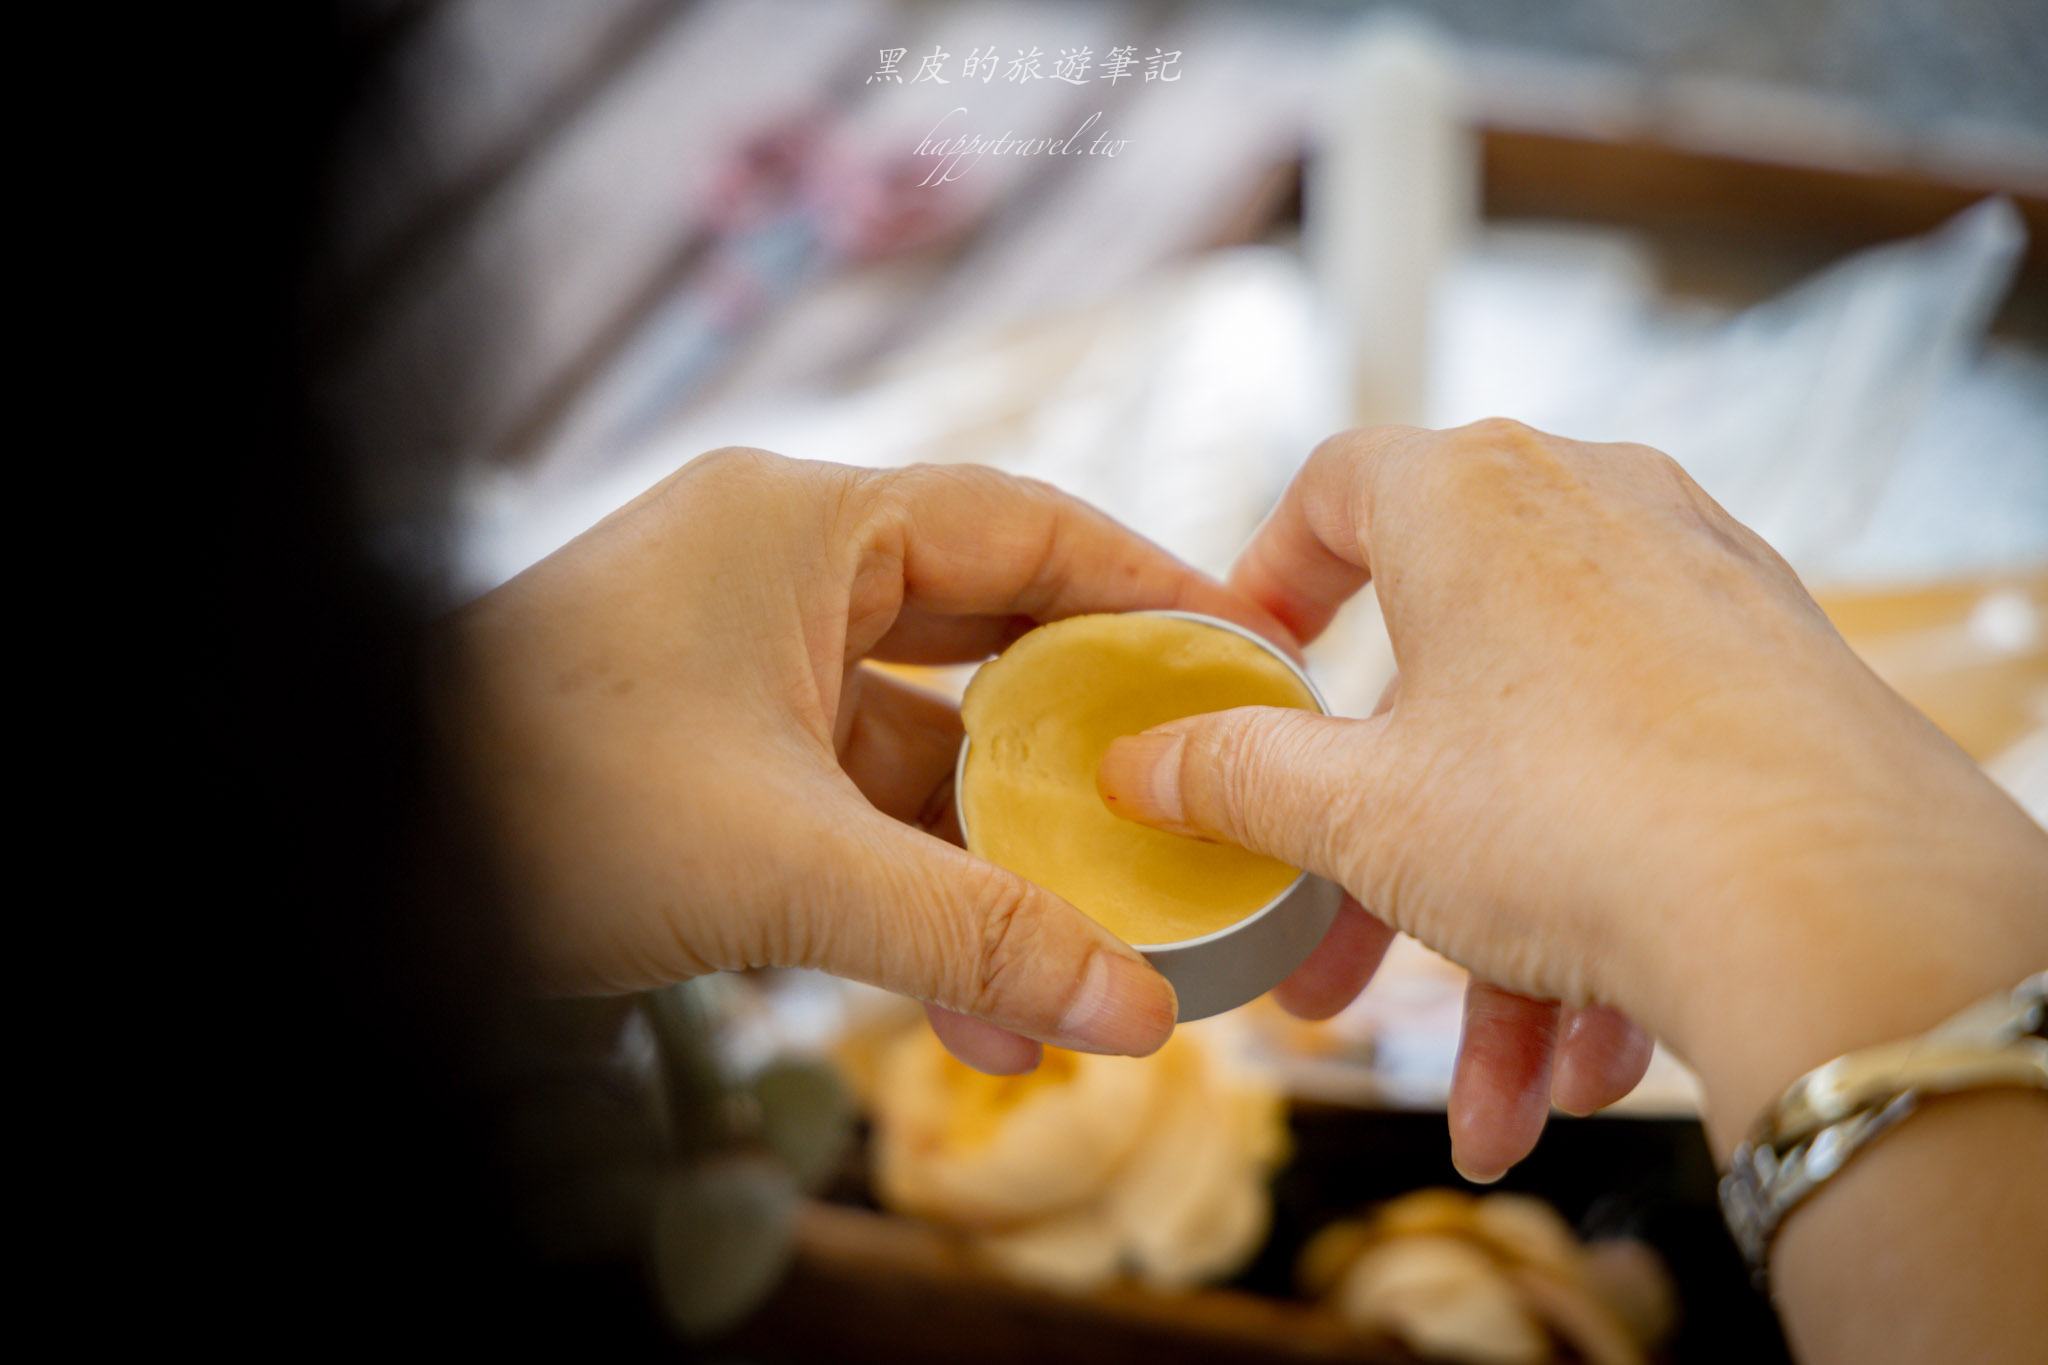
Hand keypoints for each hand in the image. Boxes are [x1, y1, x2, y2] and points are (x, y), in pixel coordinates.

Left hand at [443, 448, 1296, 1072]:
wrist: (364, 858)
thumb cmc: (541, 805)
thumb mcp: (783, 869)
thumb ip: (972, 933)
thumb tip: (1136, 1015)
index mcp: (803, 526)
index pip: (1025, 529)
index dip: (1149, 589)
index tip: (1247, 653)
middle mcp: (779, 571)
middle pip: (988, 634)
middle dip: (1088, 738)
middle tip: (1199, 796)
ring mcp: (743, 660)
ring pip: (922, 741)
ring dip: (1000, 849)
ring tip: (1099, 950)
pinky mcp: (715, 748)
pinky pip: (853, 803)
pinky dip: (915, 883)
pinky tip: (976, 1002)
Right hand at [1099, 420, 2047, 1167]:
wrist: (1842, 916)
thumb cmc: (1578, 820)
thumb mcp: (1359, 811)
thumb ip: (1231, 775)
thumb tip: (1140, 764)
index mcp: (1472, 496)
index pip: (1335, 486)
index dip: (1270, 581)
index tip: (1248, 678)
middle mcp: (1594, 509)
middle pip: (1436, 682)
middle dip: (1377, 855)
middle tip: (1331, 959)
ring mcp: (1699, 589)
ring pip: (1544, 770)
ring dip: (1497, 939)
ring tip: (1492, 1087)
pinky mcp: (1776, 679)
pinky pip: (1644, 789)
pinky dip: (1602, 918)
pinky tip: (1586, 1063)